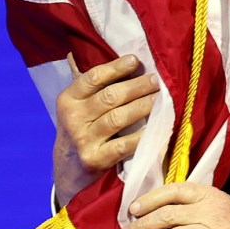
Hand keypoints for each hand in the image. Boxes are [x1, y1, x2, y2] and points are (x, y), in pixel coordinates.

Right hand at [53, 53, 159, 205]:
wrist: (68, 170)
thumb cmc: (81, 130)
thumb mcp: (78, 107)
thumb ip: (94, 86)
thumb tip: (124, 58)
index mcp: (68, 99)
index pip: (93, 78)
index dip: (116, 67)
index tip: (136, 60)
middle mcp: (73, 118)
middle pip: (110, 96)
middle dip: (137, 86)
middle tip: (157, 80)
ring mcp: (83, 140)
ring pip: (119, 118)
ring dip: (143, 106)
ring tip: (161, 99)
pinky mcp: (95, 159)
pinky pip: (125, 144)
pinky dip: (144, 135)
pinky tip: (159, 127)